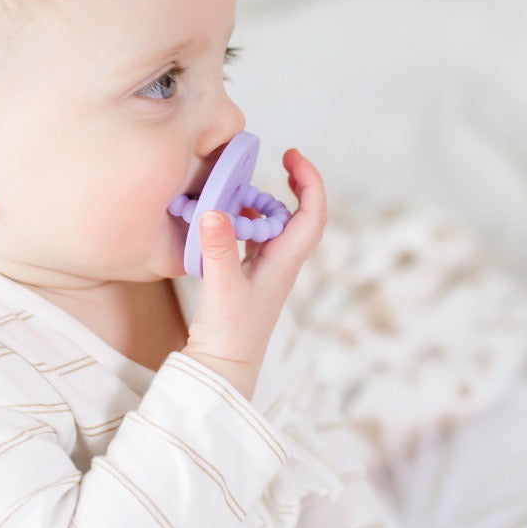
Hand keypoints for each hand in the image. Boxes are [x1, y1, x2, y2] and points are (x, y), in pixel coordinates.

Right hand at [182, 148, 325, 400]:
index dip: (309, 182)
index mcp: (284, 263)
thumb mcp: (221, 289)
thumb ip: (218, 249)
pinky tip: (226, 220)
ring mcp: (266, 274)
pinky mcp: (248, 282)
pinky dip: (247, 223)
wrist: (222, 371)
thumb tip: (215, 210)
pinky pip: (256, 242)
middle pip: (301, 218)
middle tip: (283, 160)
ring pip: (277, 228)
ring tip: (244, 188)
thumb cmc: (229, 336)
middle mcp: (281, 266)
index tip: (292, 156)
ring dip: (268, 203)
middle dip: (297, 186)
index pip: (311, 215)